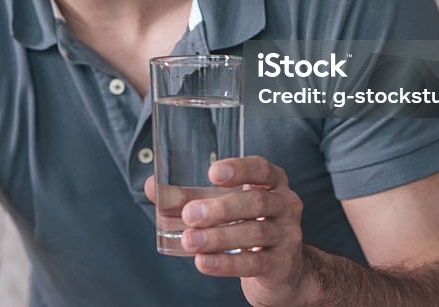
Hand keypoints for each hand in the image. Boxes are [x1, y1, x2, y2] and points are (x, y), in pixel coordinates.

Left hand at [145, 156, 319, 306]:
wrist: (280, 270)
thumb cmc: (246, 225)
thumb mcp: (223, 207)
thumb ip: (188, 197)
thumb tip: (152, 187)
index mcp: (272, 182)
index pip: (261, 169)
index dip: (239, 168)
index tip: (213, 172)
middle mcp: (285, 204)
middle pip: (256, 201)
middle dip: (221, 208)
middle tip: (190, 214)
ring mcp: (287, 235)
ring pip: (254, 233)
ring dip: (218, 237)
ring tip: (189, 240)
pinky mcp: (281, 264)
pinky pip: (253, 263)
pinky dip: (226, 263)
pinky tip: (203, 262)